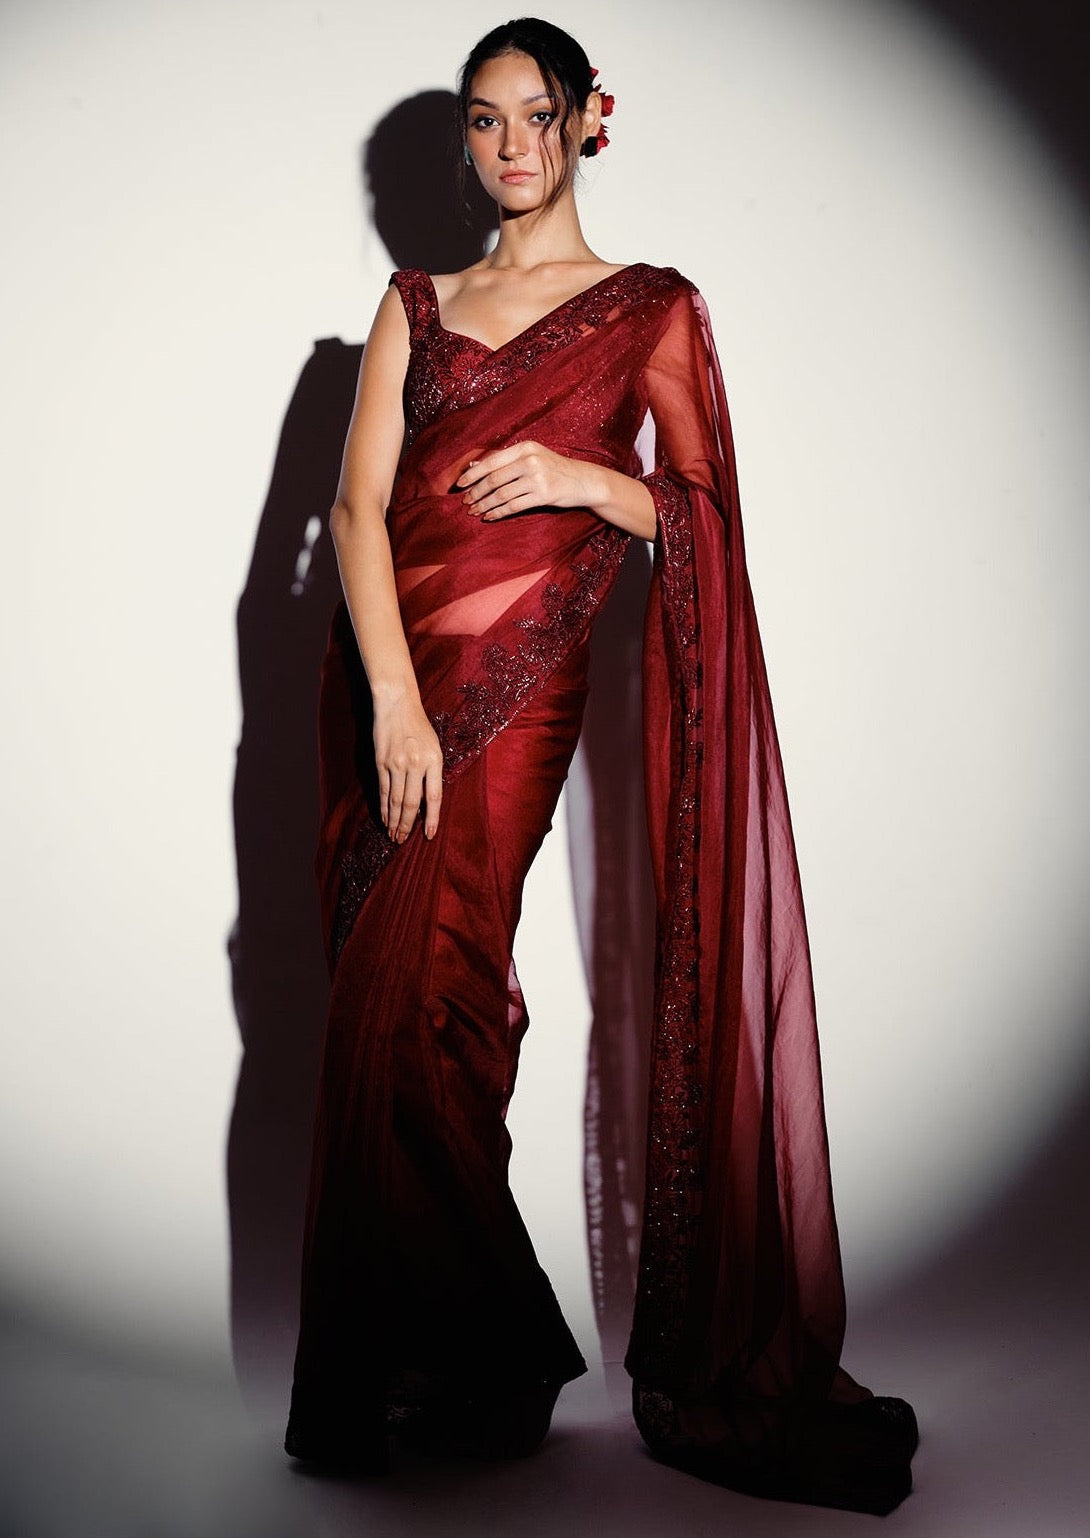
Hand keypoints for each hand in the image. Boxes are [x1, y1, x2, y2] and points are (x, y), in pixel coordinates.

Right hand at [372, 692, 442, 842]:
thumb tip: (425, 801)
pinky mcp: (381, 762)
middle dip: (407, 825)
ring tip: (393, 835)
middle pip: (410, 803)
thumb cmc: (419, 727)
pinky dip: (383, 807)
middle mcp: (416, 763)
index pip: (433, 797)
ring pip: (395, 800)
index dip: (431, 818)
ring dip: (394, 820)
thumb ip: (432, 772)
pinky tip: (385, 818)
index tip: (428, 835)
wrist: (397, 704)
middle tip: (403, 840)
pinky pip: (383, 790)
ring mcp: (397, 763)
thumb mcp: (434, 746)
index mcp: (434, 760)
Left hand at [456, 441, 601, 521]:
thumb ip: (505, 460)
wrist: (583, 481)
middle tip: (465, 501)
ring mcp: (537, 478)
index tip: (460, 484)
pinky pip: (514, 506)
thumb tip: (474, 465)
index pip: (492, 461)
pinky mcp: (543, 495)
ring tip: (474, 511)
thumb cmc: (554, 469)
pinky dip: (498, 513)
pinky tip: (489, 517)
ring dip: (485, 504)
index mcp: (525, 447)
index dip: (473, 474)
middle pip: (494, 479)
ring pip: (502, 494)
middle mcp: (530, 460)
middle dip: (476, 492)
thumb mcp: (531, 457)